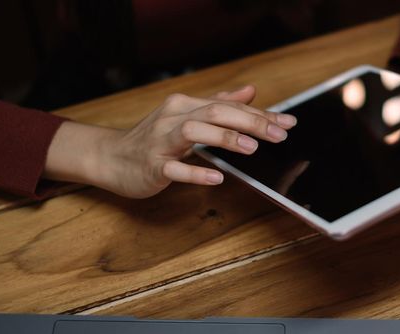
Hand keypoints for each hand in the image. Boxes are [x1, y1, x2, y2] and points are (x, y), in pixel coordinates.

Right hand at [44, 85, 296, 197]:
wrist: (111, 158)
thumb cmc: (154, 139)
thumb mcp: (188, 116)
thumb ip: (219, 104)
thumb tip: (251, 91)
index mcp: (185, 105)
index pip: (228, 106)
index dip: (259, 114)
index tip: (287, 123)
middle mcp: (173, 117)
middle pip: (215, 113)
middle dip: (250, 122)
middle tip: (279, 134)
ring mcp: (161, 142)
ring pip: (193, 133)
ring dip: (224, 138)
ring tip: (252, 148)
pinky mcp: (152, 166)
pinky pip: (174, 168)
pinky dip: (196, 172)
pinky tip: (217, 176)